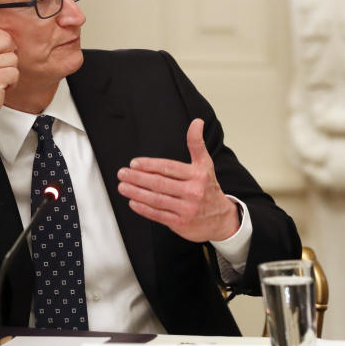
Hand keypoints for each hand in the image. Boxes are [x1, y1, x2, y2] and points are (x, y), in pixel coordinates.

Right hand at [0, 24, 18, 131]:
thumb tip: (2, 35)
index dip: (1, 40)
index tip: (0, 52)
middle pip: (6, 40)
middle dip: (9, 55)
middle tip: (2, 68)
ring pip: (13, 58)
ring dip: (10, 72)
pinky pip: (15, 72)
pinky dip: (12, 83)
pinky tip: (0, 89)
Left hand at [116, 118, 239, 242]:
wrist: (221, 219)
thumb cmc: (209, 189)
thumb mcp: (205, 164)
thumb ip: (197, 143)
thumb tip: (196, 122)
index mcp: (198, 175)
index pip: (169, 167)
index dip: (150, 165)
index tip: (134, 163)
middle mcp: (193, 191)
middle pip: (160, 183)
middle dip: (138, 178)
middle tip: (123, 173)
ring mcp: (187, 208)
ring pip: (157, 199)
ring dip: (136, 192)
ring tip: (123, 186)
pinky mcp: (181, 223)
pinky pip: (158, 215)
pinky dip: (144, 209)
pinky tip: (133, 202)